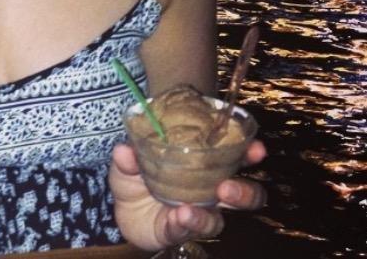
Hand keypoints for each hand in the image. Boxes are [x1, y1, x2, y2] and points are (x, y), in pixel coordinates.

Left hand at [109, 140, 266, 249]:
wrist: (122, 209)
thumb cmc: (136, 176)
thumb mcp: (128, 161)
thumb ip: (128, 156)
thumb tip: (124, 149)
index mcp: (204, 165)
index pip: (234, 158)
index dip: (249, 153)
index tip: (256, 148)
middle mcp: (209, 191)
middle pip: (243, 196)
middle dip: (243, 192)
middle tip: (228, 187)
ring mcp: (198, 213)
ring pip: (217, 220)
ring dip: (206, 216)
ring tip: (189, 210)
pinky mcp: (181, 231)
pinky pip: (186, 230)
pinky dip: (182, 224)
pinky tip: (177, 217)